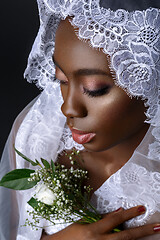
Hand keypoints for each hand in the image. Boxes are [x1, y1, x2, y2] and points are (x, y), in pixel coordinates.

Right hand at [41, 206, 159, 239]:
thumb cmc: (68, 235)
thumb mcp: (83, 223)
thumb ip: (101, 219)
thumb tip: (118, 213)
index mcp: (93, 231)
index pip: (114, 220)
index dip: (128, 214)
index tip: (141, 209)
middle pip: (125, 237)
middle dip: (142, 231)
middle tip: (157, 226)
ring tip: (151, 233)